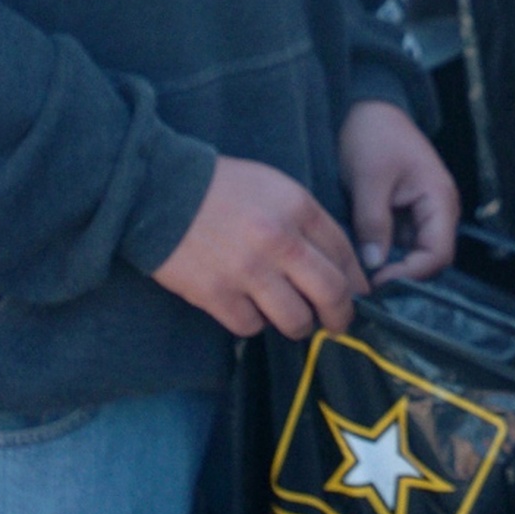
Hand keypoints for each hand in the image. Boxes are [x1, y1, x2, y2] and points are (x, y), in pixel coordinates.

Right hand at [151, 155, 366, 338]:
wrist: (157, 191)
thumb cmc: (219, 188)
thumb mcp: (273, 187)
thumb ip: (306, 222)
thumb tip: (337, 266)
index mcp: (298, 207)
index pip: (344, 254)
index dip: (356, 281)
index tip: (357, 295)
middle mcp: (279, 240)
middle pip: (331, 293)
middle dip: (341, 316)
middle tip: (336, 324)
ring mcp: (248, 270)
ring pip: (295, 320)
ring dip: (298, 325)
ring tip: (291, 320)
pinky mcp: (216, 294)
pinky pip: (252, 327)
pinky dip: (254, 323)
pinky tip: (248, 309)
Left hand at [339, 98, 458, 283]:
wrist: (367, 109)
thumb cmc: (373, 135)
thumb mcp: (369, 179)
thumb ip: (373, 223)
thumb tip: (374, 264)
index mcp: (439, 201)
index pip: (438, 255)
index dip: (411, 274)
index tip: (377, 281)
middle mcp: (437, 212)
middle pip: (429, 261)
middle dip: (402, 275)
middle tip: (366, 286)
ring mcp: (421, 215)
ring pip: (413, 256)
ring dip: (391, 267)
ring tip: (360, 276)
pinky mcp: (404, 215)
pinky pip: (399, 245)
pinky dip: (383, 255)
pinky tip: (360, 261)